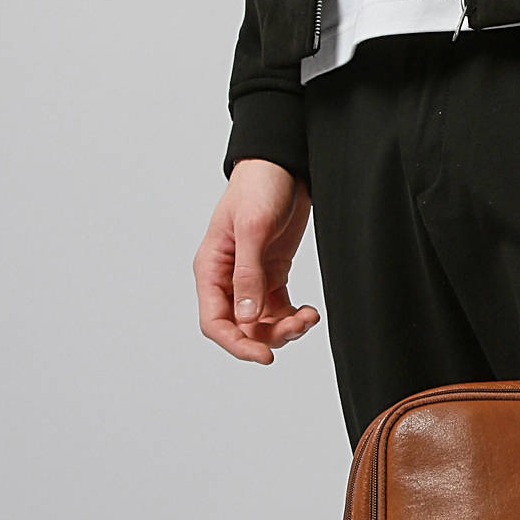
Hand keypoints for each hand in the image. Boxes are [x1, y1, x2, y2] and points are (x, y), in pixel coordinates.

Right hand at [193, 158, 320, 362]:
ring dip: (285, 328)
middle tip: (297, 326)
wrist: (283, 164)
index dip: (237, 344)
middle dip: (268, 336)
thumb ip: (248, 273)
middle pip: (241, 327)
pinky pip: (278, 307)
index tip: (264, 355)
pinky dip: (293, 316)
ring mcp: (250, 276)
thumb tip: (247, 317)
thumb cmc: (259, 186)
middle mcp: (227, 278)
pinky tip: (309, 312)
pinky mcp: (272, 271)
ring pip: (262, 322)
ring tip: (308, 317)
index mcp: (211, 268)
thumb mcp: (253, 228)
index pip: (215, 321)